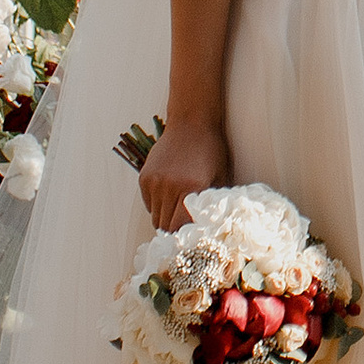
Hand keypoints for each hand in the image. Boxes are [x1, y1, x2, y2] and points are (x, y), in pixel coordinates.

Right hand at [140, 114, 229, 232]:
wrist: (192, 123)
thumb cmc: (211, 151)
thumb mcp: (219, 178)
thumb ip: (212, 205)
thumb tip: (211, 230)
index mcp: (192, 189)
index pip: (180, 228)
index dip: (185, 237)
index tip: (191, 240)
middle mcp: (170, 186)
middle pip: (165, 226)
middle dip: (175, 231)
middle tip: (185, 230)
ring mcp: (154, 182)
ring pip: (155, 217)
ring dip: (165, 218)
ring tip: (178, 209)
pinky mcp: (144, 178)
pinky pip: (148, 204)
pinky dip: (157, 205)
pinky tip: (170, 194)